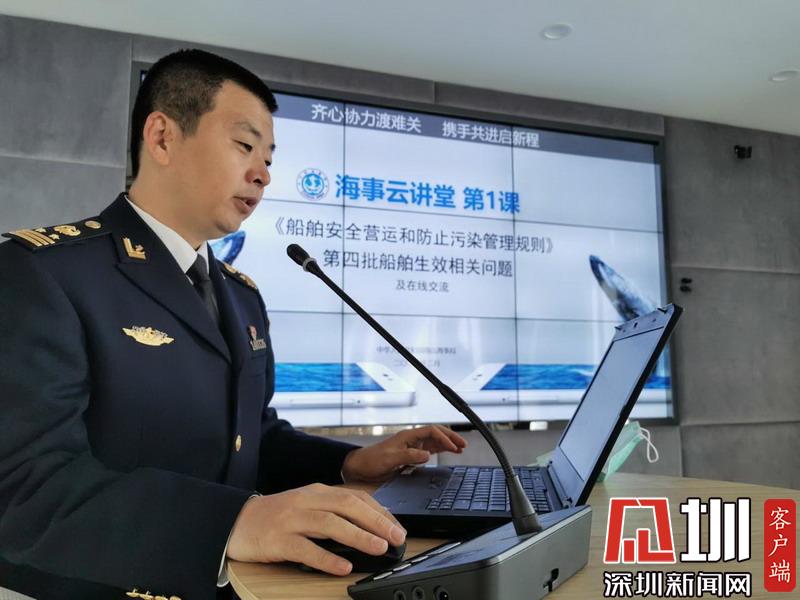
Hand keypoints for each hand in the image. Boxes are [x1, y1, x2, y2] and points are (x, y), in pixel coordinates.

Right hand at [226, 484, 406, 574]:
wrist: (237, 521)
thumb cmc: (277, 516)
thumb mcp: (308, 506)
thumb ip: (333, 512)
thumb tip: (369, 526)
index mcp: (317, 492)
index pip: (355, 497)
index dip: (379, 512)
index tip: (397, 527)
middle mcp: (306, 501)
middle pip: (347, 506)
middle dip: (375, 521)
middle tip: (396, 537)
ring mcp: (291, 520)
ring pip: (329, 524)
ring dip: (357, 536)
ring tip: (378, 548)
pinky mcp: (278, 540)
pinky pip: (306, 549)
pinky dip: (326, 558)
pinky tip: (343, 567)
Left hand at [341, 425, 467, 482]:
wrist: (360, 466)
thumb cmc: (372, 460)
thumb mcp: (390, 459)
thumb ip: (409, 456)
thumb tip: (427, 455)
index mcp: (407, 436)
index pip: (431, 431)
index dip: (443, 438)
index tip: (452, 447)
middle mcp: (411, 439)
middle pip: (435, 433)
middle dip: (450, 437)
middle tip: (463, 444)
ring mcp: (412, 446)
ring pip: (434, 441)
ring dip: (447, 443)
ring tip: (460, 449)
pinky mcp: (411, 454)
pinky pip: (429, 449)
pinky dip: (440, 450)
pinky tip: (448, 453)